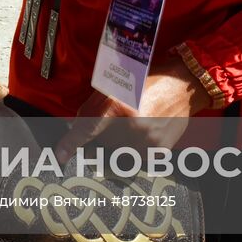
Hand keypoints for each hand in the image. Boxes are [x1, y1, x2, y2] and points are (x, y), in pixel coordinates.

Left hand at [54, 57, 210, 161]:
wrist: (181, 87)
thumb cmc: (144, 82)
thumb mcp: (113, 88)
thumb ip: (92, 110)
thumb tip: (75, 131)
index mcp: (118, 104)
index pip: (88, 128)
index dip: (71, 143)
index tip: (60, 156)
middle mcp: (132, 125)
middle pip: (102, 143)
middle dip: (103, 137)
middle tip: (119, 121)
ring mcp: (147, 141)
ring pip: (118, 154)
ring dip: (120, 145)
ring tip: (135, 124)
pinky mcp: (159, 153)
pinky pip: (136, 159)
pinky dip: (135, 149)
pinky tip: (145, 132)